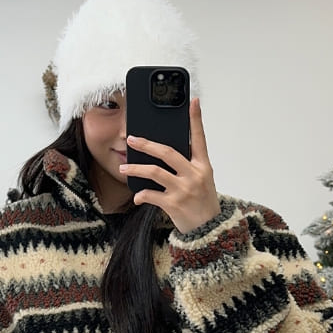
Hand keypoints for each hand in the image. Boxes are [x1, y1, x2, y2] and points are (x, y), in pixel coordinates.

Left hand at [119, 97, 220, 233]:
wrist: (209, 231)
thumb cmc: (203, 204)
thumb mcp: (203, 181)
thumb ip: (188, 166)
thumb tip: (164, 154)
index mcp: (203, 166)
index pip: (199, 139)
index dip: (196, 120)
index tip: (193, 102)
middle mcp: (194, 175)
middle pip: (167, 153)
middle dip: (147, 144)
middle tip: (131, 139)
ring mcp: (183, 190)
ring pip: (154, 172)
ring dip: (136, 169)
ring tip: (124, 168)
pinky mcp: (173, 204)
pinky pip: (151, 195)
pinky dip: (141, 195)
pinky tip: (136, 196)